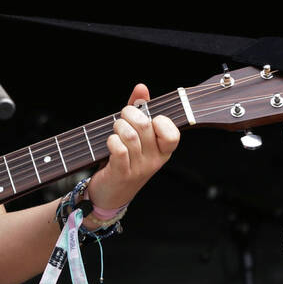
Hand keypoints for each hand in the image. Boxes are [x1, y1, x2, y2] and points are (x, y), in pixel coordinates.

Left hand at [85, 84, 179, 213]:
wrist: (110, 195)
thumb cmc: (124, 161)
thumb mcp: (136, 137)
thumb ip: (140, 111)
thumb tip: (141, 88)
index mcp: (163, 151)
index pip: (172, 132)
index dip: (158, 119)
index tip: (146, 118)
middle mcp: (155, 160)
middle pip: (145, 125)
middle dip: (128, 114)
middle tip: (121, 119)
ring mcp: (139, 168)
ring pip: (130, 135)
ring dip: (118, 127)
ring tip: (114, 130)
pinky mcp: (122, 173)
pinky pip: (119, 149)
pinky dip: (111, 141)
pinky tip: (110, 143)